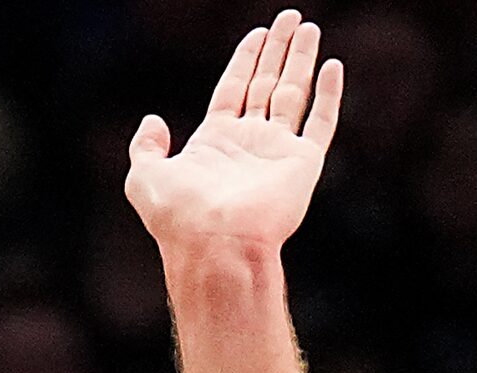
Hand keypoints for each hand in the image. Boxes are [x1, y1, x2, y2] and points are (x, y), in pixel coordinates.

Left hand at [126, 10, 341, 257]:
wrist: (214, 245)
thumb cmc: (178, 216)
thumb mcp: (144, 177)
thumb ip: (146, 146)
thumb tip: (152, 121)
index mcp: (214, 143)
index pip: (233, 89)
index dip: (244, 61)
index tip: (256, 34)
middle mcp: (248, 143)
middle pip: (266, 84)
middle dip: (278, 50)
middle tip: (290, 17)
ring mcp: (276, 152)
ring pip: (293, 93)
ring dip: (302, 60)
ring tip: (309, 28)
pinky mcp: (302, 164)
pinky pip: (320, 122)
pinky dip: (328, 94)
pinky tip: (332, 66)